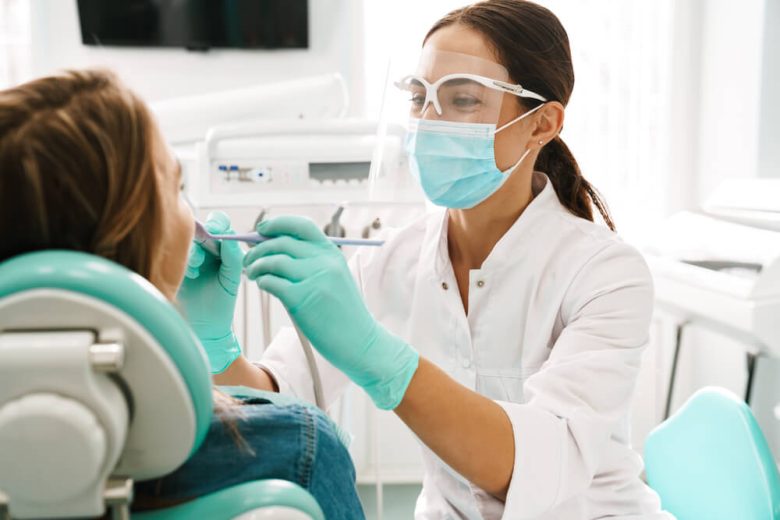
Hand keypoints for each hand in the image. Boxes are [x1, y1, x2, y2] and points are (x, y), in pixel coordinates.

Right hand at [178, 211, 243, 373]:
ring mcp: (187, 257)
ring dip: (194, 250)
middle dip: (204, 233)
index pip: (220, 223)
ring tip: (197, 267)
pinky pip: (175, 255)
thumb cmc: (221, 303)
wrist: (205, 328)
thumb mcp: (232, 279)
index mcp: (221, 248)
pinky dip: (184, 260)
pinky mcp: (173, 267)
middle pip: (201, 227)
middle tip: (208, 239)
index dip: (218, 222)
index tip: (217, 229)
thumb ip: (233, 257)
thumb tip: (228, 236)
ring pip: (187, 241)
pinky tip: (190, 274)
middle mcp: (203, 249)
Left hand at [243, 216, 418, 409]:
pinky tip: (263, 285)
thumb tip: (275, 249)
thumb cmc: (343, 313)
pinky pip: (271, 282)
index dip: (277, 223)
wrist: (360, 341)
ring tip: (253, 274)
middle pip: (281, 242)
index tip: (262, 229)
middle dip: (258, 248)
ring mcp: (313, 279)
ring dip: (256, 266)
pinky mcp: (302, 299)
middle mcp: (323, 261)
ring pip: (272, 261)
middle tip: (249, 259)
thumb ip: (312, 262)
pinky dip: (262, 281)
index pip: (301, 225)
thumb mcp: (335, 278)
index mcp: (331, 253)